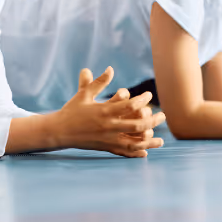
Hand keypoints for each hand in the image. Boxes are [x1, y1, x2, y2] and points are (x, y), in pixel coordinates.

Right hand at [50, 67, 166, 156]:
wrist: (59, 131)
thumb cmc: (72, 110)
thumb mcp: (84, 94)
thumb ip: (99, 82)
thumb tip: (111, 69)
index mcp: (104, 111)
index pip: (129, 106)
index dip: (142, 100)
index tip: (149, 95)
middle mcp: (108, 127)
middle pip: (136, 125)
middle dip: (152, 121)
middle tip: (162, 116)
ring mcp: (107, 139)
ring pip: (133, 143)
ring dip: (149, 142)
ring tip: (161, 141)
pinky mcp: (105, 147)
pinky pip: (123, 152)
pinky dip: (135, 153)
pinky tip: (146, 152)